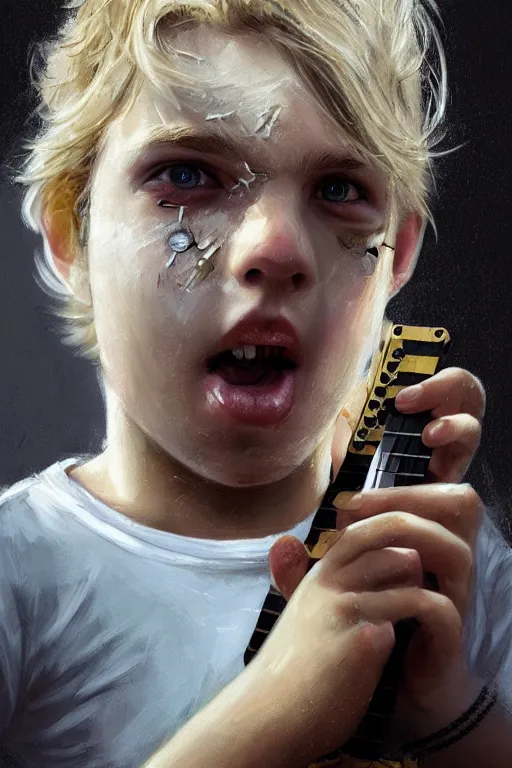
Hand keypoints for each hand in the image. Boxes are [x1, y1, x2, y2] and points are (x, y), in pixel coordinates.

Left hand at [262, 368, 485, 756]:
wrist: (391, 690)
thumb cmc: (368, 622)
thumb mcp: (333, 585)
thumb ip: (310, 564)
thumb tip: (278, 543)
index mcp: (422, 519)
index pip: (454, 449)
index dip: (448, 407)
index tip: (406, 398)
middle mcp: (445, 539)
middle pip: (464, 472)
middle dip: (453, 434)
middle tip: (418, 432)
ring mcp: (455, 571)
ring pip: (461, 508)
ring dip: (407, 501)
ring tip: (358, 513)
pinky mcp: (453, 607)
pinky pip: (447, 571)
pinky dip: (410, 559)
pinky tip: (377, 564)